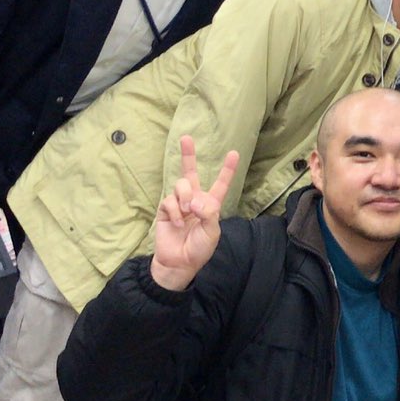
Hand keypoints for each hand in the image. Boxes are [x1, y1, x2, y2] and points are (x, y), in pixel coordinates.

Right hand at [150, 135, 237, 290]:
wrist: (179, 263)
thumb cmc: (199, 249)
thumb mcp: (212, 232)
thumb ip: (209, 213)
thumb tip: (196, 200)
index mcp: (211, 204)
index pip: (220, 184)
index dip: (227, 170)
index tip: (234, 153)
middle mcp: (195, 200)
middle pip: (190, 172)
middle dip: (187, 155)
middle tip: (186, 138)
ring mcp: (178, 203)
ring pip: (181, 185)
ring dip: (185, 196)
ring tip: (188, 212)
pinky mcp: (165, 210)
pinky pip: (169, 201)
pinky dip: (175, 212)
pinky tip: (179, 224)